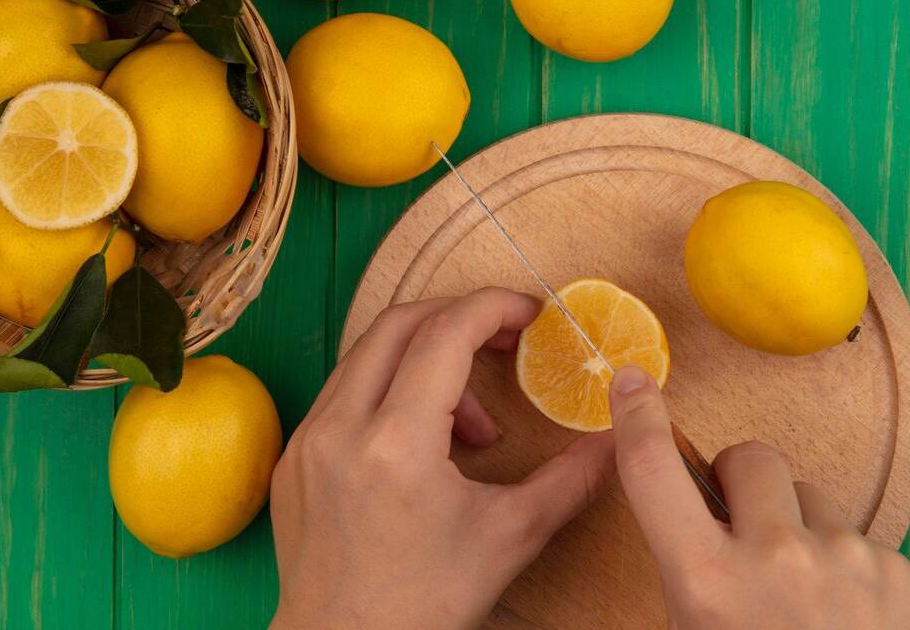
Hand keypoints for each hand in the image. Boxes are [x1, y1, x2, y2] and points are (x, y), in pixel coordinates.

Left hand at [270, 287, 615, 628]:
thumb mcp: (509, 539)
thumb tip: (616, 443)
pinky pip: (342, 393)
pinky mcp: (293, 458)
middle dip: (458, 319)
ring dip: (423, 361)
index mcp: (396, 442)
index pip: (445, 333)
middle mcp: (340, 428)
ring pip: (366, 356)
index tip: (530, 315)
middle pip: (399, 324)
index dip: (493, 309)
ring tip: (469, 423)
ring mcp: (307, 440)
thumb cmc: (423, 604)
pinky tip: (421, 440)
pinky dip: (387, 392)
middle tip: (504, 343)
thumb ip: (569, 482)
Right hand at [608, 365, 909, 628]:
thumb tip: (688, 516)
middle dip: (741, 485)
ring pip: (810, 496)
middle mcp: (773, 556)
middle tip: (741, 532)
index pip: (653, 470)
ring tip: (800, 592)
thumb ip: (688, 575)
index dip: (637, 419)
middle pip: (749, 459)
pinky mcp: (894, 568)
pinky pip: (857, 535)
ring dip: (798, 526)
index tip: (633, 385)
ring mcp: (842, 558)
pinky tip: (843, 615)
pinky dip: (845, 563)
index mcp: (705, 581)